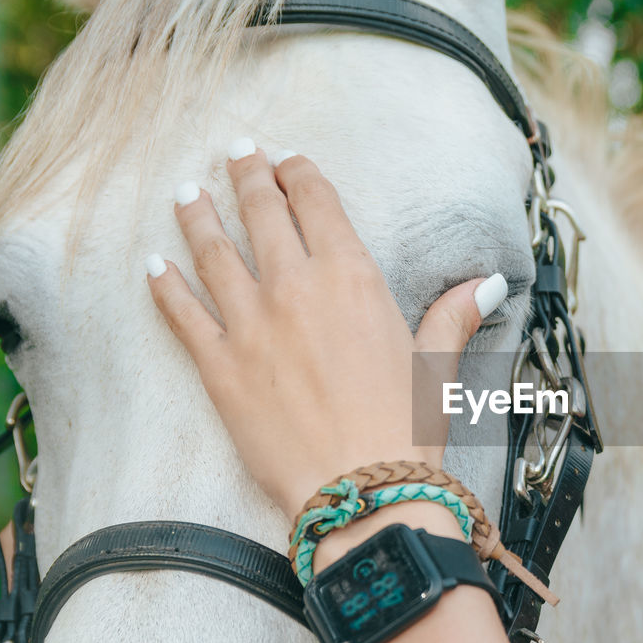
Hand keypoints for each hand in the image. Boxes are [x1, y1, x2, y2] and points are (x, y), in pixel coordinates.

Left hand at [145, 140, 507, 519]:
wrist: (360, 490)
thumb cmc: (405, 430)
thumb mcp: (435, 364)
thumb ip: (452, 315)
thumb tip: (488, 282)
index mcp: (352, 278)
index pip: (318, 204)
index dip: (300, 174)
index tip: (288, 160)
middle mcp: (295, 288)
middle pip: (262, 214)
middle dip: (248, 176)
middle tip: (235, 153)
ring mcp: (251, 324)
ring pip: (213, 252)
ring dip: (197, 216)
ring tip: (186, 191)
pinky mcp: (218, 366)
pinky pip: (182, 314)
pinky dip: (165, 286)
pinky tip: (154, 266)